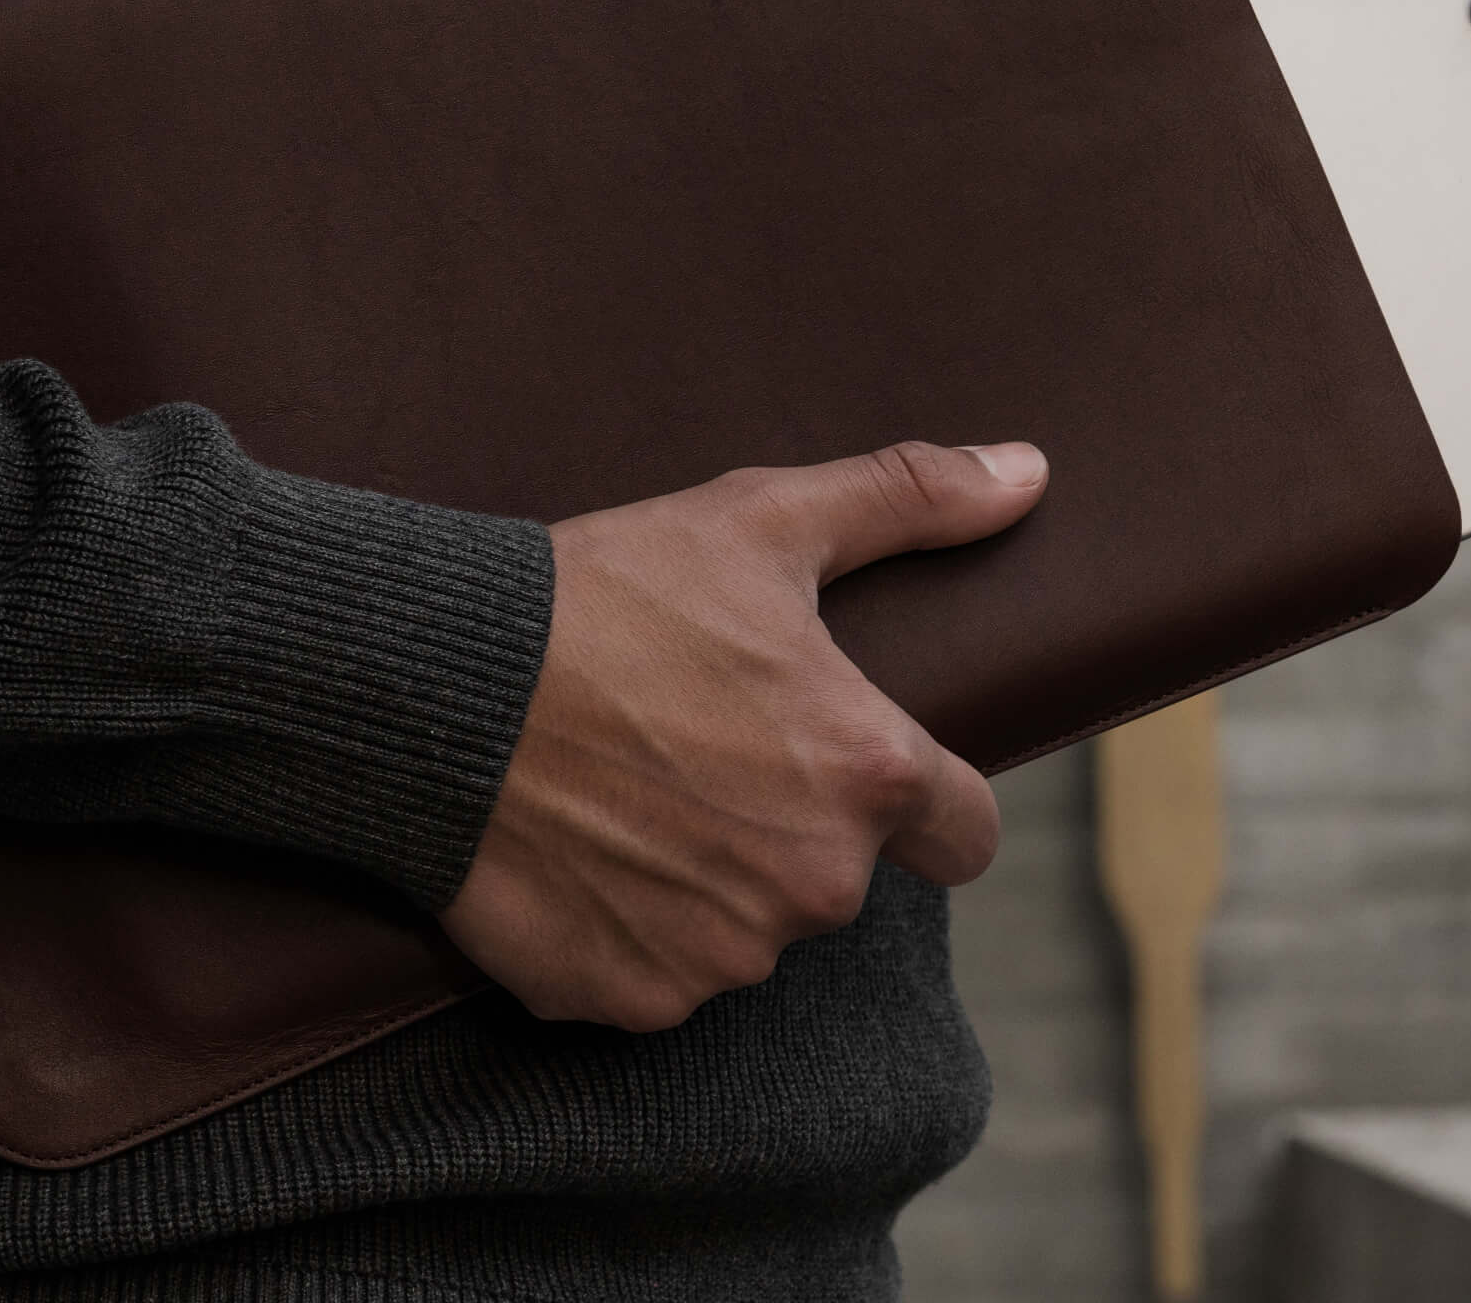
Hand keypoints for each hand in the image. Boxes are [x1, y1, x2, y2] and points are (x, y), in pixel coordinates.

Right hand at [438, 440, 1046, 1031]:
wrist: (441, 684)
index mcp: (864, 770)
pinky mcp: (632, 998)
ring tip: (624, 785)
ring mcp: (722, 952)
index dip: (918, 796)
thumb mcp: (759, 519)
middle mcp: (812, 882)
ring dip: (707, 875)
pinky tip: (578, 845)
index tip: (849, 759)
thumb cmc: (606, 592)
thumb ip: (908, 498)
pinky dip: (627, 924)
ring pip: (748, 927)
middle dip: (785, 821)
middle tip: (694, 741)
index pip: (966, 832)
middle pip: (838, 875)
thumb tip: (1029, 473)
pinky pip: (658, 974)